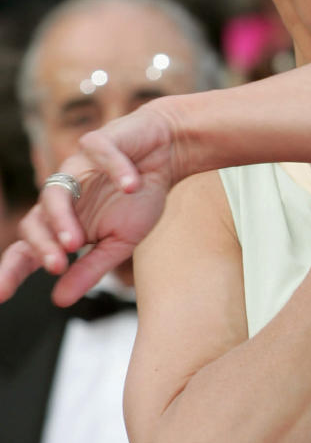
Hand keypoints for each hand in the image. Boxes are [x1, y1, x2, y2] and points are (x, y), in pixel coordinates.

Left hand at [0, 101, 179, 305]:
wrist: (163, 155)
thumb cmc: (138, 200)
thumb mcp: (121, 242)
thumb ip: (91, 269)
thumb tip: (60, 299)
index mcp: (63, 226)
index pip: (28, 251)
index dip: (12, 271)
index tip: (2, 294)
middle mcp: (61, 198)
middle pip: (32, 224)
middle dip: (40, 247)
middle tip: (56, 267)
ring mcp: (74, 169)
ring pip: (52, 192)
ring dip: (61, 218)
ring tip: (76, 242)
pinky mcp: (96, 143)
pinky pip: (98, 154)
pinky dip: (117, 170)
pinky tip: (132, 186)